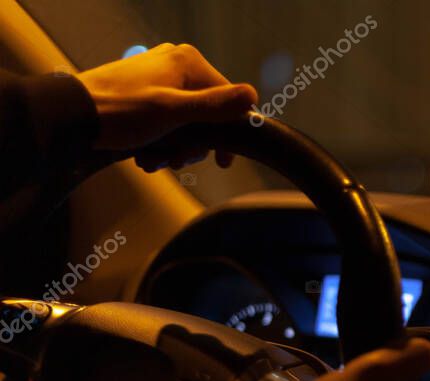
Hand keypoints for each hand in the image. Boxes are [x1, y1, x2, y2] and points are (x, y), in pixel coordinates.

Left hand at [75, 43, 257, 169]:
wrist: (70, 115)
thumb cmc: (121, 111)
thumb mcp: (175, 112)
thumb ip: (215, 106)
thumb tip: (252, 97)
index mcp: (187, 62)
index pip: (228, 100)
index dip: (228, 134)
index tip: (222, 161)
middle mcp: (175, 64)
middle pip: (206, 114)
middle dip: (192, 144)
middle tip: (177, 162)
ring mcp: (157, 78)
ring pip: (185, 121)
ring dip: (173, 147)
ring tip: (154, 160)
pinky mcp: (142, 93)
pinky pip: (165, 120)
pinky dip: (159, 140)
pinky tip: (145, 154)